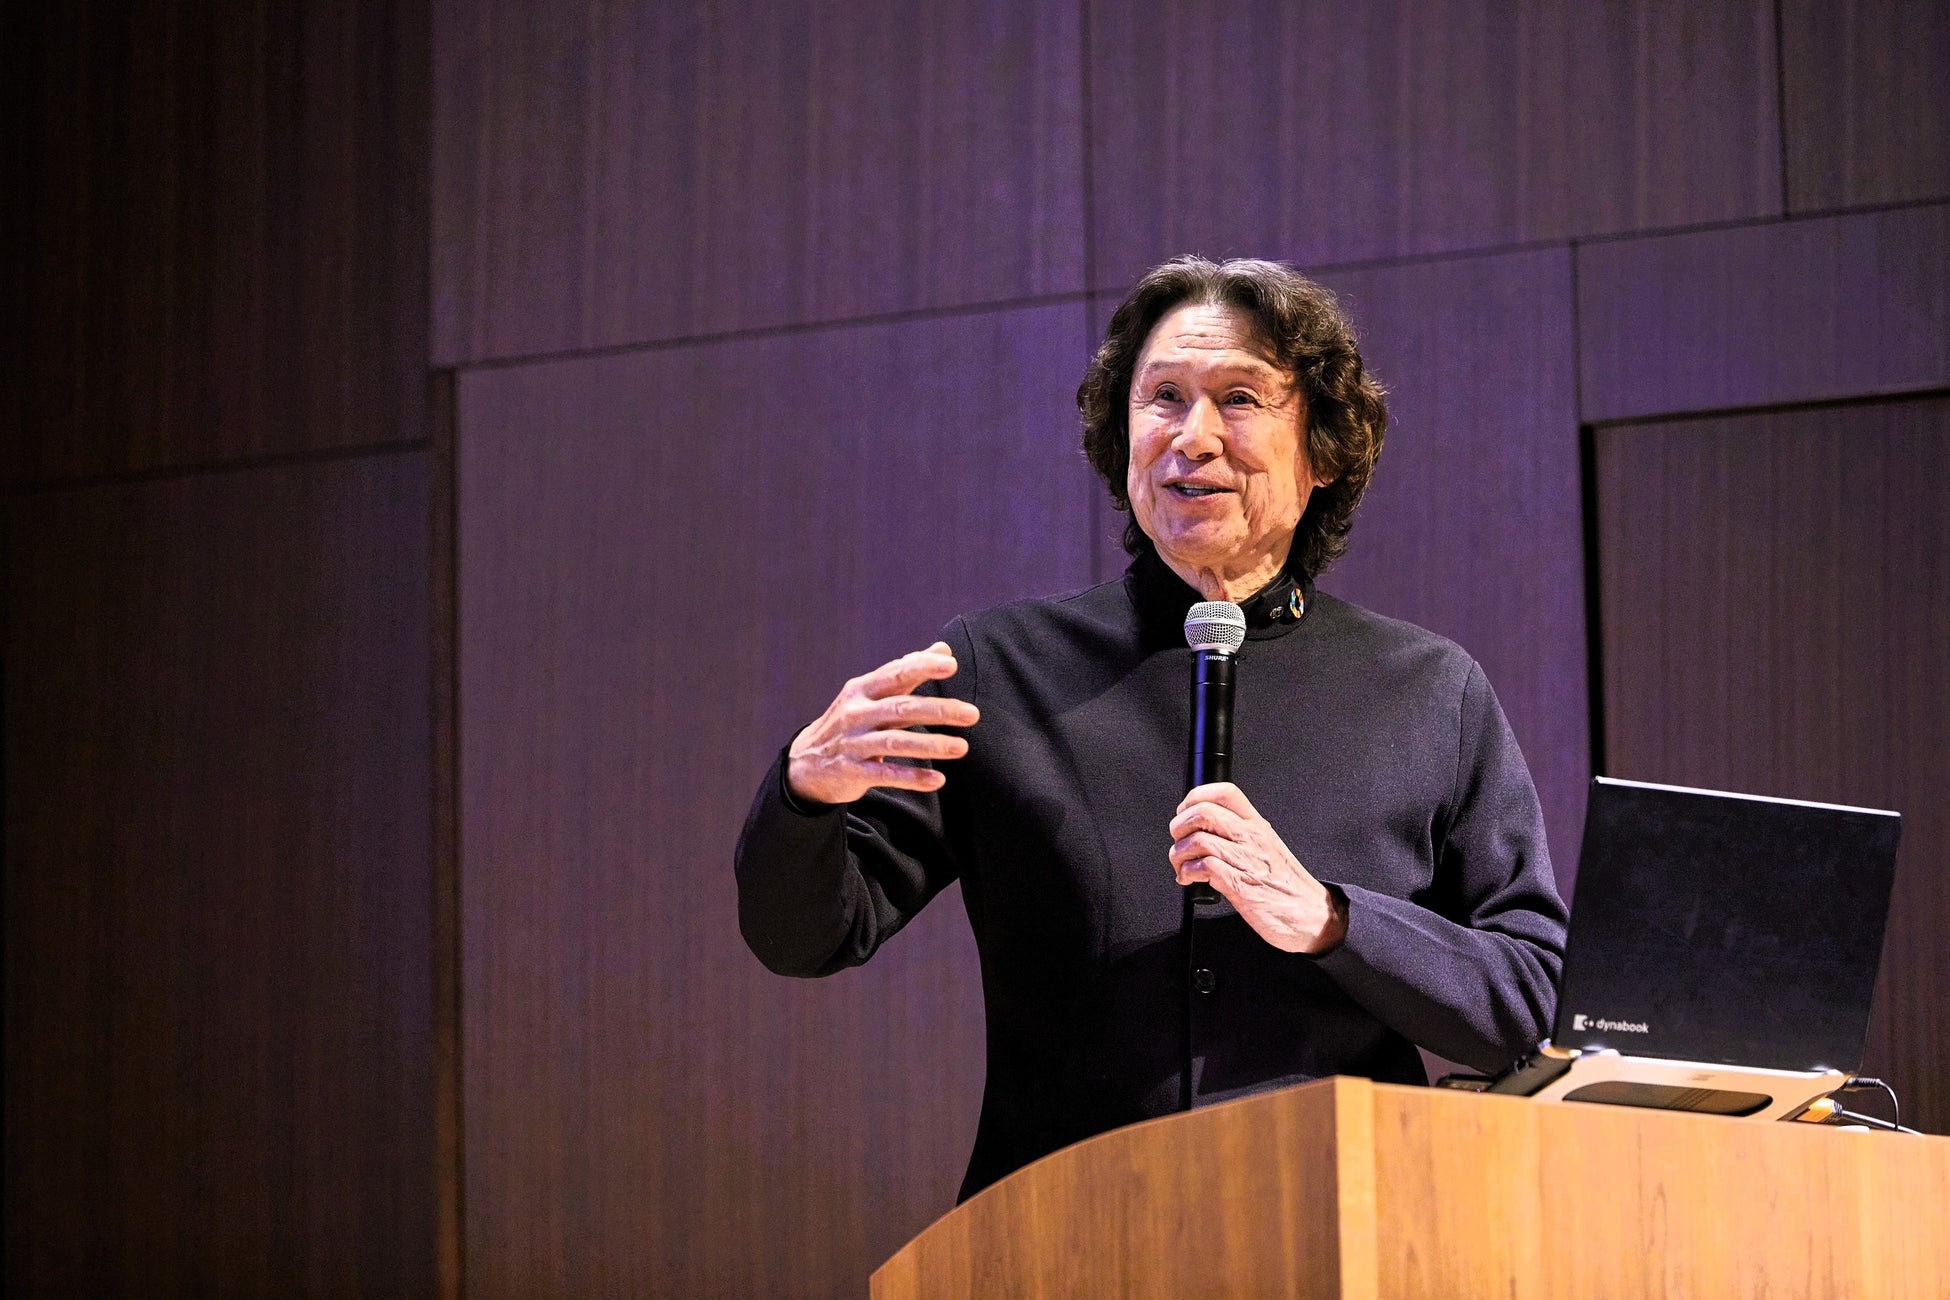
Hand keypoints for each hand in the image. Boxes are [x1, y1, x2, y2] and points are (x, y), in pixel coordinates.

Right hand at [786, 642, 979, 804]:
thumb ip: (908, 672)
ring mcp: (853, 743)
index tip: (951, 664)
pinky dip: (912, 777)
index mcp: (861, 690)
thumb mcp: (871, 694)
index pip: (895, 673)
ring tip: (962, 748)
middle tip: (972, 713)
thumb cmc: (851, 722)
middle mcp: (856, 714)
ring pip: (895, 742)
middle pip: (900, 707)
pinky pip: (886, 775)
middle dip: (938, 710)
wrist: (806, 763)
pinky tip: (938, 781)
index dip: (922, 666)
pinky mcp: (853, 772)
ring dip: (930, 744)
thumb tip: (943, 648)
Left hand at [1169, 783, 1347, 953]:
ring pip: (1199, 840)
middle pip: (1204, 813)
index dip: (1196, 797)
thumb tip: (1203, 829)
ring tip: (1182, 866)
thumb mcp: (1266, 848)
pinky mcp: (1240, 886)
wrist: (1313, 916)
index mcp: (1257, 826)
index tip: (1185, 812)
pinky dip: (1188, 873)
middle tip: (1179, 842)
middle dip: (1179, 827)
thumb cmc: (1287, 886)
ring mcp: (1246, 861)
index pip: (1225, 793)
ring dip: (1180, 854)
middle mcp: (1251, 838)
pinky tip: (1190, 879)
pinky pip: (1204, 867)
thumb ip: (1240, 835)